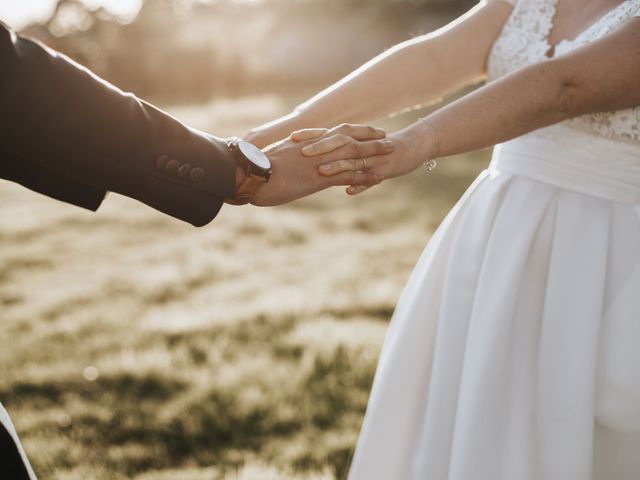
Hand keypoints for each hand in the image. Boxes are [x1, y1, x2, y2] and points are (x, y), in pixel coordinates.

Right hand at [251, 128, 393, 206]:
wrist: (249, 174)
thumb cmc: (255, 167)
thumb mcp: (273, 157)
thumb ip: (285, 154)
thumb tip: (286, 155)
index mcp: (305, 143)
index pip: (333, 133)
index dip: (351, 131)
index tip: (362, 130)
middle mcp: (316, 149)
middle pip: (348, 138)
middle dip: (368, 137)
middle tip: (385, 136)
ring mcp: (319, 162)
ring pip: (353, 154)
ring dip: (373, 153)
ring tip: (390, 153)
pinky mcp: (319, 178)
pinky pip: (347, 176)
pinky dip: (364, 176)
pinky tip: (377, 177)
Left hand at [307, 122, 437, 194]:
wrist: (415, 145)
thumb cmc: (382, 148)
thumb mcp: (360, 149)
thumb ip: (339, 154)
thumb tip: (316, 161)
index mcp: (353, 139)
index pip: (328, 134)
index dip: (310, 135)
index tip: (290, 138)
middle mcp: (361, 145)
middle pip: (338, 144)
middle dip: (320, 147)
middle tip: (301, 152)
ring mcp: (374, 157)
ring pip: (353, 160)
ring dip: (337, 166)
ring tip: (321, 171)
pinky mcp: (386, 170)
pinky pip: (371, 179)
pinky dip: (360, 185)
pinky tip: (348, 191)